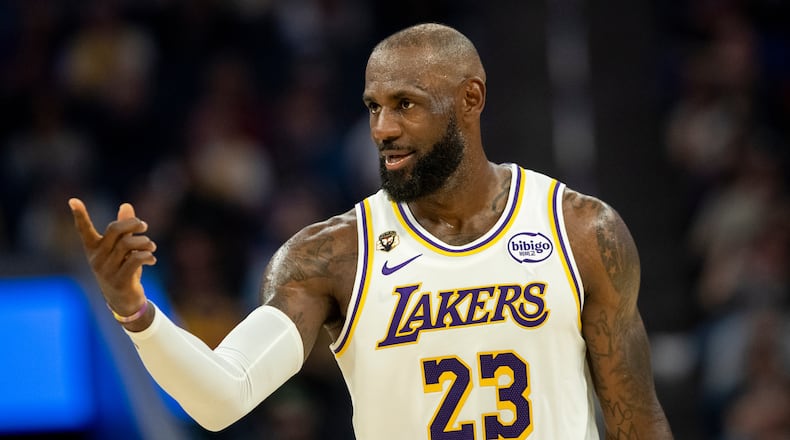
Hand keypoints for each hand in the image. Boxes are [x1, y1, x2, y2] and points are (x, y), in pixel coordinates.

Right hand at [69, 198, 156, 320]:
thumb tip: (126, 205)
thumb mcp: (122, 249)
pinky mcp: (119, 281)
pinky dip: (148, 256)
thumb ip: (124, 228)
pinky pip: (136, 260)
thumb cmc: (122, 269)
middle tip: (144, 226)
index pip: (84, 230)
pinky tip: (152, 259)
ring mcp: (107, 271)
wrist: (124, 301)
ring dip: (145, 242)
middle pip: (115, 230)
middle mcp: (96, 258)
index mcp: (93, 249)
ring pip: (128, 244)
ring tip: (151, 246)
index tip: (73, 200)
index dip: (79, 215)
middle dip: (133, 224)